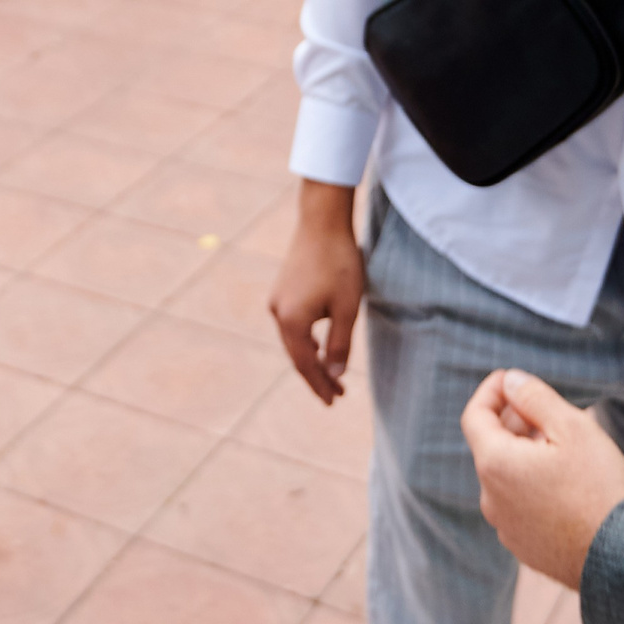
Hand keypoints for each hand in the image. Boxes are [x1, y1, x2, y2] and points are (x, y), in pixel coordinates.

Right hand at [268, 179, 365, 403]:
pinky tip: (319, 344)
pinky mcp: (282, 289)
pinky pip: (292, 324)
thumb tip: (334, 374)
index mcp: (291, 321)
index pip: (306, 365)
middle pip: (297, 355)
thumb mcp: (346, 308)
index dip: (320, 385)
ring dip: (312, 357)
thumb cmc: (339, 263)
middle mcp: (277, 313)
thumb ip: (340, 345)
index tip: (333, 401)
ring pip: (294, 340)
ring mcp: (277, 300)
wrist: (322, 221)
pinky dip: (306, 339)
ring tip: (330, 374)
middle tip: (335, 395)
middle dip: (316, 375)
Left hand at [459, 368, 623, 589]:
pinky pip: (520, 504)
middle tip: (550, 411)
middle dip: (516, 422)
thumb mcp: (572, 427)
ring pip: (508, 476)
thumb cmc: (598, 488)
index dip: (491, 391)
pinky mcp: (524, 546)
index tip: (512, 379)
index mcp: (494, 464)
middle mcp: (490, 497)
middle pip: (492, 446)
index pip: (474, 416)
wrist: (620, 558)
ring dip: (526, 455)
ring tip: (565, 447)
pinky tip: (567, 483)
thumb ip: (535, 397)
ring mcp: (505, 526)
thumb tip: (510, 381)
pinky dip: (533, 485)